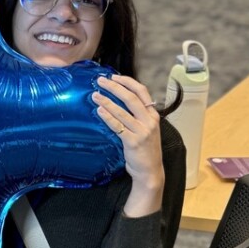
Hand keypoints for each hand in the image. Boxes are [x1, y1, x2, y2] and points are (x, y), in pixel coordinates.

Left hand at [93, 74, 165, 215]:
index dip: (127, 82)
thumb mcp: (146, 128)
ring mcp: (141, 131)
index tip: (114, 77)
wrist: (150, 170)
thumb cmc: (145, 149)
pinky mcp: (132, 142)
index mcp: (153, 115)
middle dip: (114, 87)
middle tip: (100, 81)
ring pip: (122, 111)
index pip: (142, 91)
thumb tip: (120, 100)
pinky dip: (108, 117)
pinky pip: (118, 126)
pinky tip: (99, 111)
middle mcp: (149, 120)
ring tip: (95, 95)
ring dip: (107, 101)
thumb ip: (138, 115)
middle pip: (131, 98)